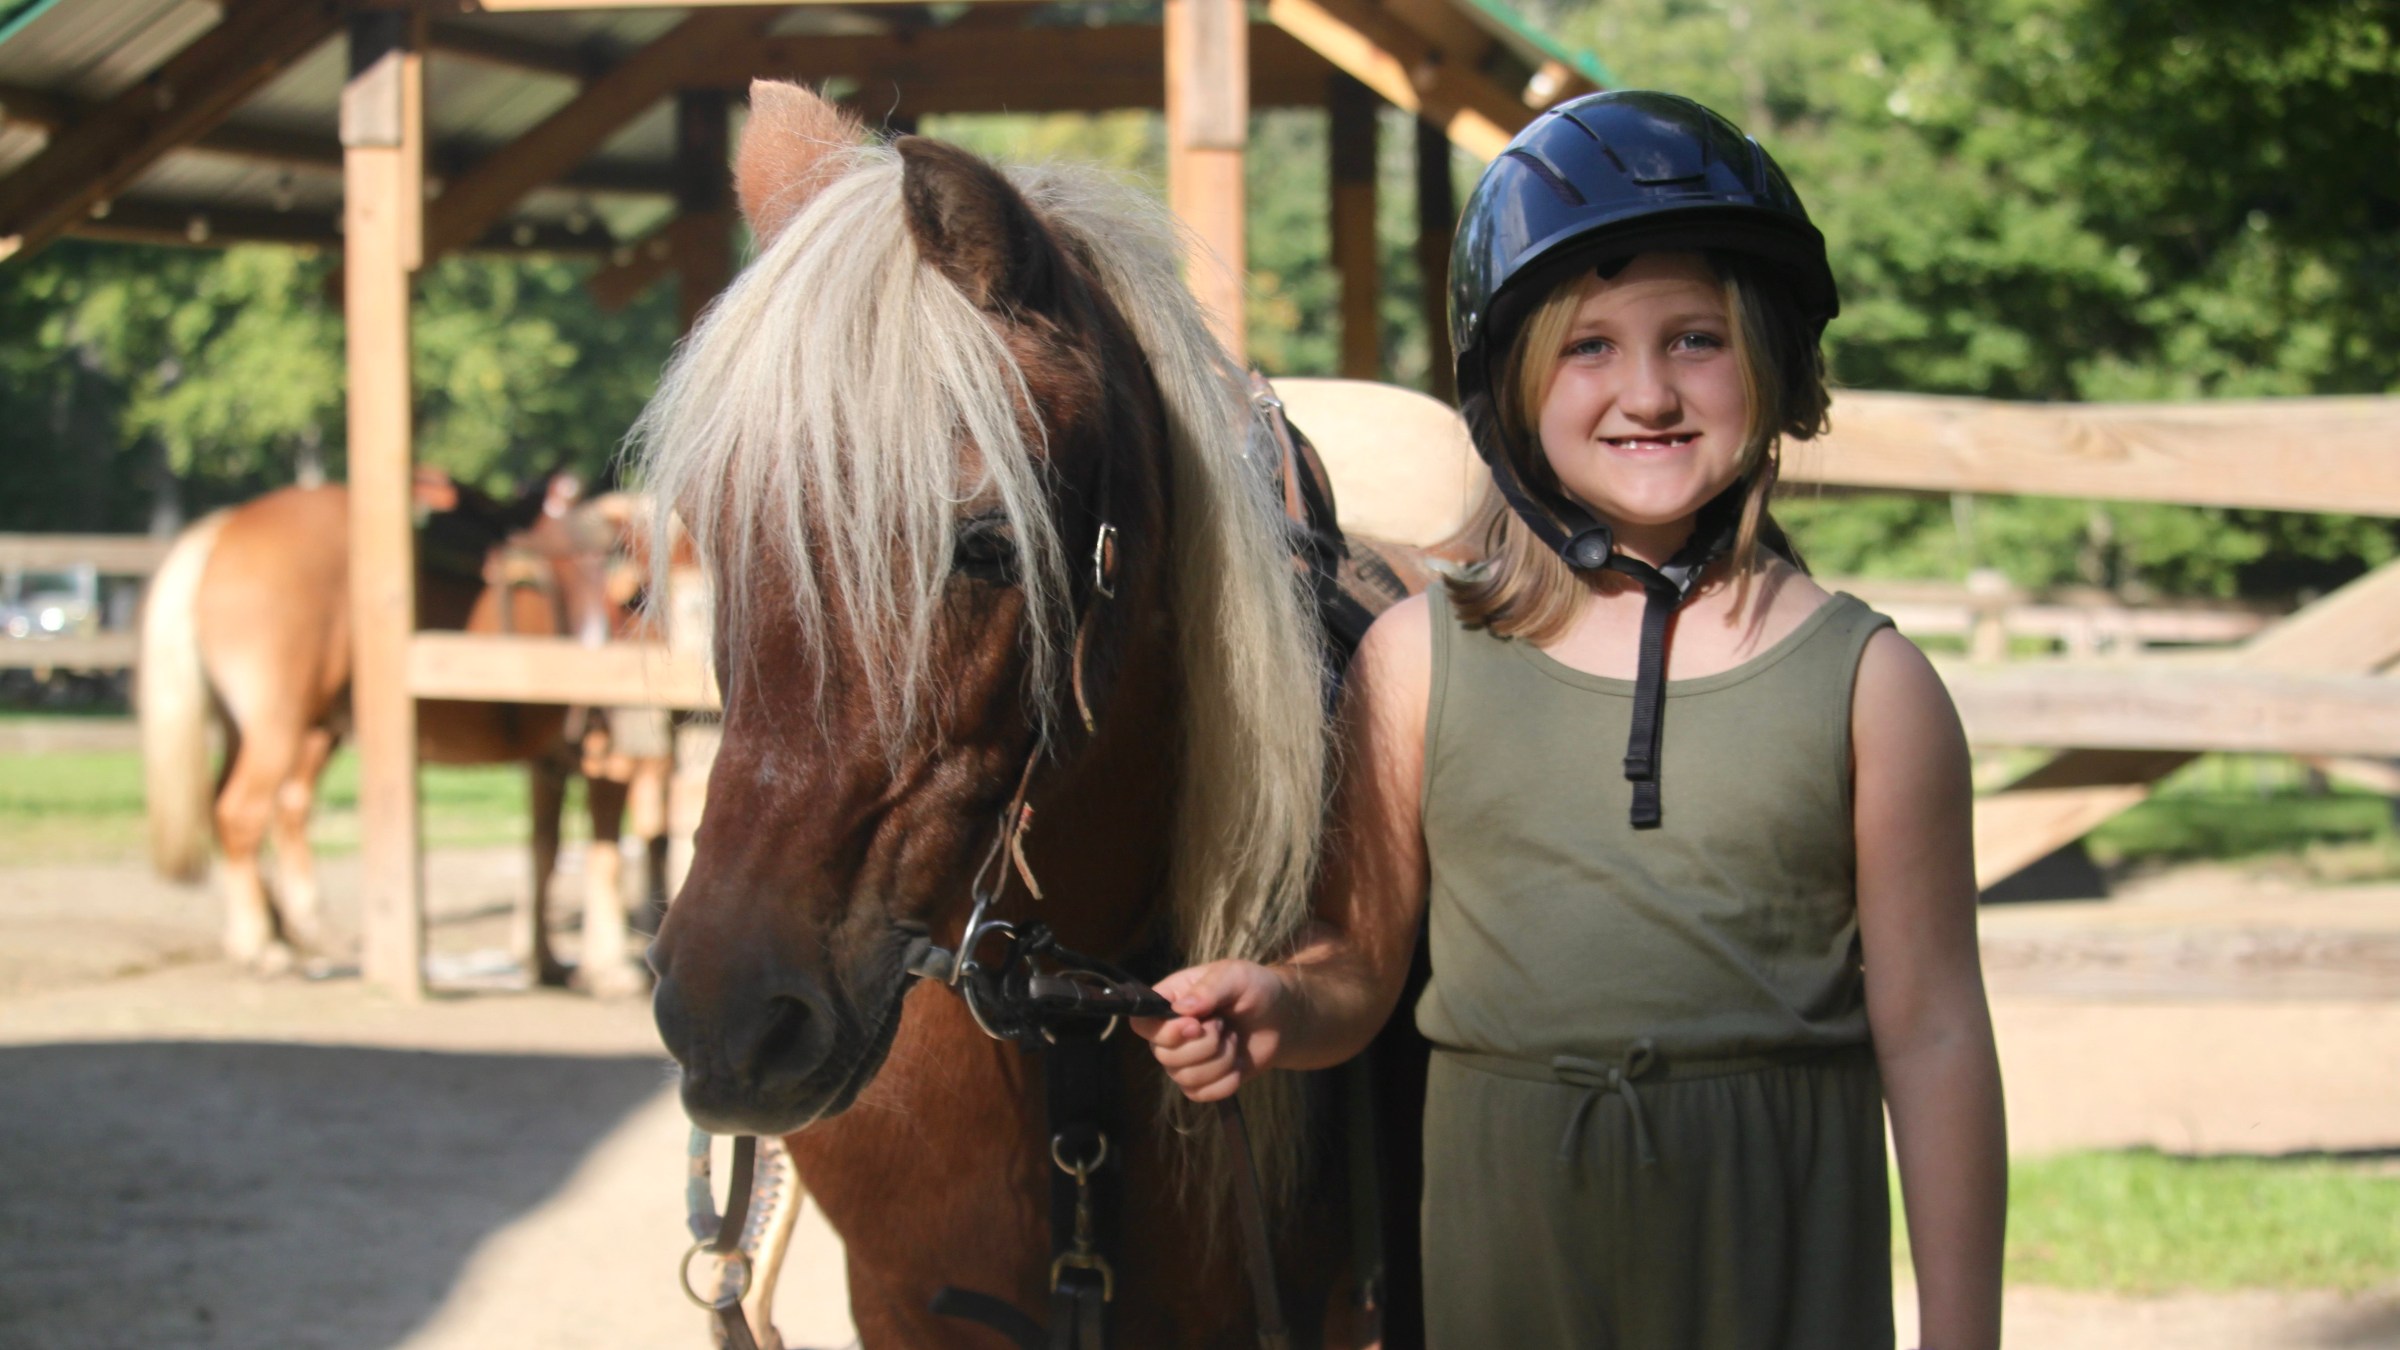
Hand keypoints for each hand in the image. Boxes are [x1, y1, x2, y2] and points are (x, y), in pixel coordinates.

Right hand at [1129, 960, 1292, 1102]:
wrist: (1281, 1019)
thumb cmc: (1255, 989)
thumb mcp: (1236, 977)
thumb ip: (1210, 988)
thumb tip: (1181, 1009)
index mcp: (1170, 1001)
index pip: (1142, 1023)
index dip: (1164, 1031)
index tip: (1195, 1025)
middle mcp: (1169, 1033)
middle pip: (1163, 1054)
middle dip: (1205, 1044)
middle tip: (1225, 1025)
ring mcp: (1183, 1060)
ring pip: (1184, 1077)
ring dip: (1220, 1061)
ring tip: (1234, 1040)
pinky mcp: (1200, 1083)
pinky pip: (1201, 1094)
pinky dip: (1226, 1081)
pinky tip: (1237, 1064)